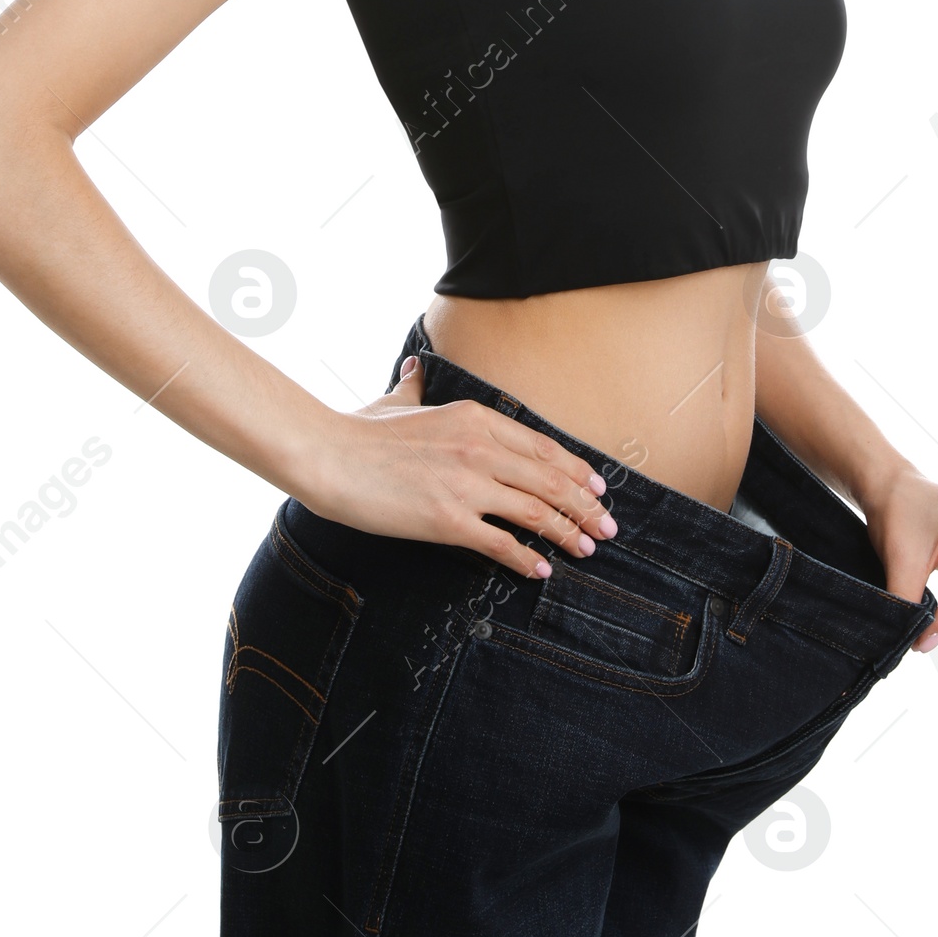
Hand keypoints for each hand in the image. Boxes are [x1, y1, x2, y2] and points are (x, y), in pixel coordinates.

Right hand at [299, 354, 618, 581]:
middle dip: (585, 506)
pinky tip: (540, 570)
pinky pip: (501, 542)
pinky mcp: (449, 519)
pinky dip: (525, 558)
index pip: (542, 447)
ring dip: (567, 532)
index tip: (597, 488)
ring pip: (536, 510)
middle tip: (607, 528)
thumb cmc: (361, 431)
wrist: (330, 457)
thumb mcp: (398, 400)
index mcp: (475, 417)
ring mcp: (467, 483)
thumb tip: (416, 366)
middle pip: (550, 480)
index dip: (576, 470)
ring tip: (586, 549)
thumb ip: (416, 384)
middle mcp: (480, 447)